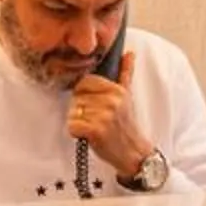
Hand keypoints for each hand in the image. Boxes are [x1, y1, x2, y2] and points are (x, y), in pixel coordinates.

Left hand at [66, 49, 155, 177]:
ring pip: (72, 112)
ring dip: (78, 121)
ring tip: (94, 127)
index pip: (84, 82)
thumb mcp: (127, 96)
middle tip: (95, 119)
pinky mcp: (95, 131)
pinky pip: (72, 125)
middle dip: (81, 109)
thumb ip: (125, 72)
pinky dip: (76, 132)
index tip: (94, 105)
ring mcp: (103, 116)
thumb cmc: (126, 124)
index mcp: (116, 90)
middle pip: (76, 97)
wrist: (133, 152)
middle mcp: (111, 101)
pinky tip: (88, 135)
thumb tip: (129, 53)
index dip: (84, 94)